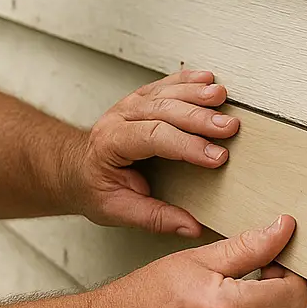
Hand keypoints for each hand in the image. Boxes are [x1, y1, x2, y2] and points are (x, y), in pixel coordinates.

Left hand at [70, 69, 238, 235]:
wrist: (77, 168)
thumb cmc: (95, 188)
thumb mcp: (117, 210)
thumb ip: (154, 218)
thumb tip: (191, 227)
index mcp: (110, 143)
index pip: (152, 137)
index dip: (186, 145)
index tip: (217, 157)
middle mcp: (119, 117)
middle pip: (162, 110)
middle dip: (198, 118)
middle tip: (229, 127)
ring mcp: (130, 104)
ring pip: (165, 93)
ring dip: (196, 93)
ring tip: (222, 97)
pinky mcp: (141, 99)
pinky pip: (165, 85)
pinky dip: (187, 81)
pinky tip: (206, 80)